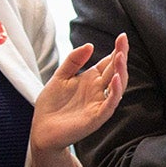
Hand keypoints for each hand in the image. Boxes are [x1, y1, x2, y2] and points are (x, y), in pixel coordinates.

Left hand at [30, 34, 128, 152]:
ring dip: (121, 72)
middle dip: (121, 56)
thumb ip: (74, 61)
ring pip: (117, 87)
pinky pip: (109, 105)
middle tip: (124, 40)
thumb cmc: (51, 105)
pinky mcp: (96, 118)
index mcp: (91, 80)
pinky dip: (114, 93)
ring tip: (120, 56)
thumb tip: (90, 45)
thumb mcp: (60, 77)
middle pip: (115, 71)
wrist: (41, 130)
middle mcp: (98, 91)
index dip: (116, 50)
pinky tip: (115, 79)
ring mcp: (98, 104)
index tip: (122, 36)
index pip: (108, 63)